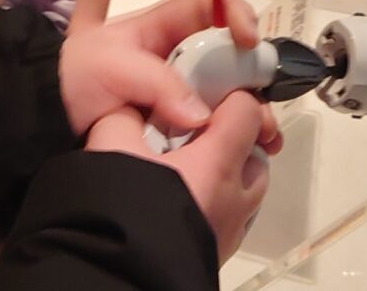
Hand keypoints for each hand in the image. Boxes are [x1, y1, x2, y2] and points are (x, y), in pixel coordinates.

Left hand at [59, 0, 264, 136]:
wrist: (44, 122)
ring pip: (227, 92)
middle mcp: (175, 56)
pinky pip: (214, 124)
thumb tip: (201, 117)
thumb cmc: (75, 79)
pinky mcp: (176, 124)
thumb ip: (158, 83)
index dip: (233, 11)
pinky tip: (253, 149)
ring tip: (268, 137)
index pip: (207, 4)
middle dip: (254, 74)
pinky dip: (236, 134)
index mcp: (157, 27)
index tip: (248, 40)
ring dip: (252, 110)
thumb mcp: (111, 68)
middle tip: (268, 103)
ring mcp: (178, 91)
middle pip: (228, 55)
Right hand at [87, 92, 273, 262]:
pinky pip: (234, 217)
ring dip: (231, 173)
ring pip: (250, 189)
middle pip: (257, 152)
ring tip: (191, 169)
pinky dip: (220, 202)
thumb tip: (132, 106)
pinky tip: (185, 201)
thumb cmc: (122, 214)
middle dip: (234, 137)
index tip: (206, 94)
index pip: (247, 111)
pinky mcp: (220, 253)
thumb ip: (124, 115)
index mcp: (217, 164)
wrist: (117, 277)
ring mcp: (232, 230)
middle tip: (196, 133)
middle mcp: (235, 198)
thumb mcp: (109, 148)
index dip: (230, 95)